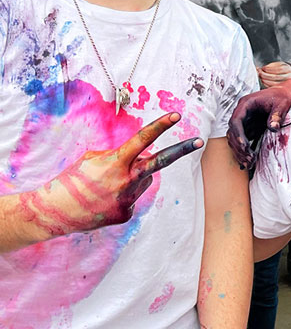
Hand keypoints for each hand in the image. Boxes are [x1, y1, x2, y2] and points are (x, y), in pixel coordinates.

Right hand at [21, 112, 201, 236]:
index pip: (142, 139)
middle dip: (181, 150)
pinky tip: (105, 200)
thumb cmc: (71, 180)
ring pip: (143, 180)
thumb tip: (140, 159)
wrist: (53, 212)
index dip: (160, 126)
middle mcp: (126, 180)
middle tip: (199, 141)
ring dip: (133, 177)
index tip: (176, 115)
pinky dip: (123, 194)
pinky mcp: (127, 213)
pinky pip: (133, 197)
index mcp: (115, 162)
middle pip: (160, 161)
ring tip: (107, 184)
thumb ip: (119, 156)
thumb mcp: (92, 160)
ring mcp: (128, 199)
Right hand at [227, 79, 290, 168]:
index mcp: (246, 104)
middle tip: (249, 159)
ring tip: (249, 163)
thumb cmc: (282, 96)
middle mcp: (242, 113)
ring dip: (240, 151)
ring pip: (235, 139)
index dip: (238, 134)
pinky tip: (249, 161)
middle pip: (233, 132)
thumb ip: (276, 115)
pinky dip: (245, 151)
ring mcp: (244, 121)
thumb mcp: (282, 104)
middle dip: (239, 147)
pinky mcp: (249, 127)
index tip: (244, 146)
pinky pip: (243, 141)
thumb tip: (273, 128)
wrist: (285, 94)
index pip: (236, 121)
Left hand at [258, 61, 290, 87]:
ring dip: (265, 80)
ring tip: (260, 76)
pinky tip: (263, 80)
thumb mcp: (276, 64)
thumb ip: (269, 66)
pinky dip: (266, 84)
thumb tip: (260, 69)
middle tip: (259, 72)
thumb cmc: (279, 68)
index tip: (263, 68)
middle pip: (276, 77)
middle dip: (265, 75)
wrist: (285, 73)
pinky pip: (272, 87)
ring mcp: (285, 83)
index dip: (270, 69)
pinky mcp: (281, 88)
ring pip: (274, 83)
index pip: (279, 69)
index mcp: (288, 69)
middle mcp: (288, 77)